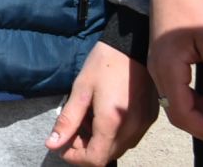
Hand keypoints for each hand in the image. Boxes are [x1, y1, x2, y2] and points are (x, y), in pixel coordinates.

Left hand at [46, 40, 157, 164]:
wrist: (132, 47)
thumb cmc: (103, 64)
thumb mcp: (80, 90)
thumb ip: (67, 121)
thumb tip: (52, 144)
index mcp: (113, 122)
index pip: (96, 159)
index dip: (76, 158)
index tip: (62, 146)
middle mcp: (132, 129)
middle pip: (107, 155)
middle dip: (85, 148)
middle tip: (72, 128)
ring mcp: (144, 125)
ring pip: (118, 148)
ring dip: (99, 142)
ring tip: (86, 118)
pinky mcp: (150, 119)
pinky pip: (129, 138)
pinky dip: (113, 135)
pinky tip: (102, 116)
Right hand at [149, 0, 202, 146]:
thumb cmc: (191, 7)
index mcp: (168, 68)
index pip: (183, 112)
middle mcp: (158, 71)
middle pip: (178, 113)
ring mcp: (158, 66)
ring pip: (177, 103)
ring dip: (202, 117)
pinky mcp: (163, 61)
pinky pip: (176, 91)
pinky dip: (195, 103)